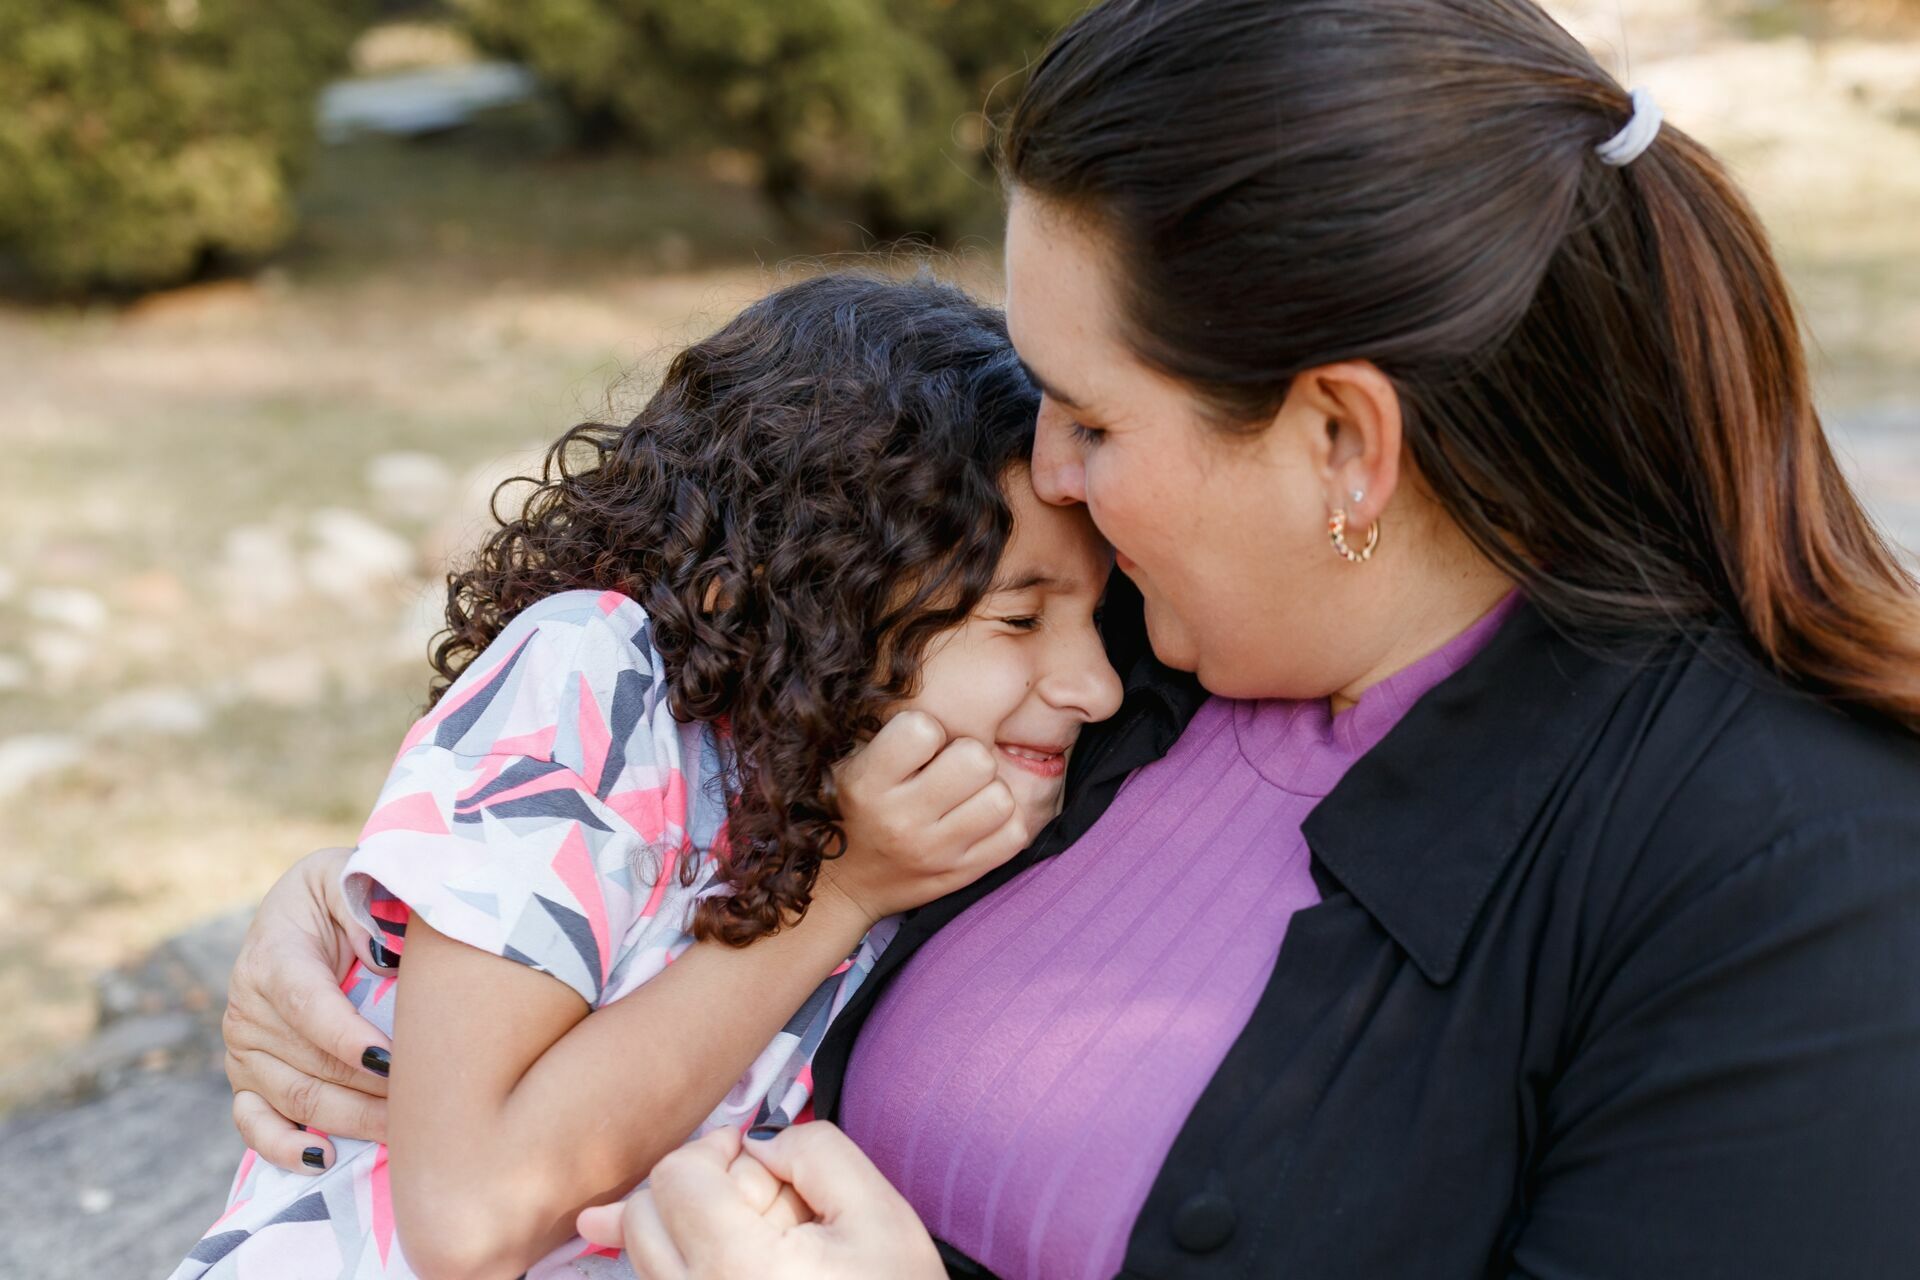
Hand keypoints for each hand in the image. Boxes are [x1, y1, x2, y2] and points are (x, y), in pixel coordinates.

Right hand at [222, 846, 394, 1170]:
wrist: (302, 911)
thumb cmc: (340, 893)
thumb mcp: (351, 877)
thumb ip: (368, 907)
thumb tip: (390, 957)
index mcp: (273, 956)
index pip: (307, 1005)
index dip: (347, 1037)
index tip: (392, 1059)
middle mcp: (248, 1007)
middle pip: (309, 1064)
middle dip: (370, 1089)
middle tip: (427, 1104)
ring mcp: (243, 1048)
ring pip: (295, 1098)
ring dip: (351, 1120)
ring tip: (404, 1131)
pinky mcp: (245, 1078)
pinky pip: (254, 1123)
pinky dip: (283, 1147)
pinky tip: (323, 1158)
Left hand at [576, 1123, 942, 1279]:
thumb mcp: (876, 1210)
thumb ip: (814, 1148)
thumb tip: (756, 1141)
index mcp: (740, 1269)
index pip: (676, 1178)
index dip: (716, 1148)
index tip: (755, 1153)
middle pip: (644, 1213)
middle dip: (698, 1186)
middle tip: (762, 1199)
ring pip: (647, 1251)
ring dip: (693, 1225)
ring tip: (763, 1238)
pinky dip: (693, 1257)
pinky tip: (740, 1254)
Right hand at [821, 710, 1030, 925]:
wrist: (838, 885)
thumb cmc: (848, 808)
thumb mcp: (847, 764)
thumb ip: (885, 732)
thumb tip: (947, 689)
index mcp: (867, 784)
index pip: (923, 729)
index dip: (926, 730)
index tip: (916, 746)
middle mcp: (901, 820)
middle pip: (976, 760)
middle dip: (967, 756)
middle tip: (949, 767)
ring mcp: (935, 852)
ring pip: (1001, 798)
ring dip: (989, 789)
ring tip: (965, 795)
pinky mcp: (961, 874)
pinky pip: (1015, 835)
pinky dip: (1003, 823)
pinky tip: (977, 819)